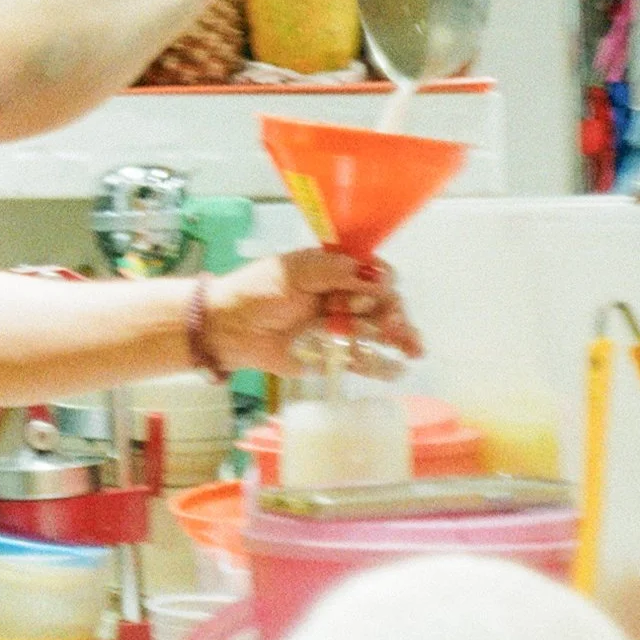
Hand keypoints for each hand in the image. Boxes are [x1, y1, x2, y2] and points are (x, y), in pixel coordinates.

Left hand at [197, 250, 421, 375]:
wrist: (226, 329)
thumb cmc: (255, 293)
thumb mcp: (291, 273)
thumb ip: (331, 272)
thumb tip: (373, 275)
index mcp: (331, 269)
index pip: (369, 270)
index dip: (382, 279)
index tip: (385, 288)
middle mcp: (340, 296)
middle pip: (380, 302)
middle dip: (393, 312)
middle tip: (396, 326)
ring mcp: (337, 326)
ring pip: (377, 330)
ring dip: (399, 338)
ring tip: (413, 350)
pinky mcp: (330, 354)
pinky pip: (360, 359)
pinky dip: (380, 364)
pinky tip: (398, 370)